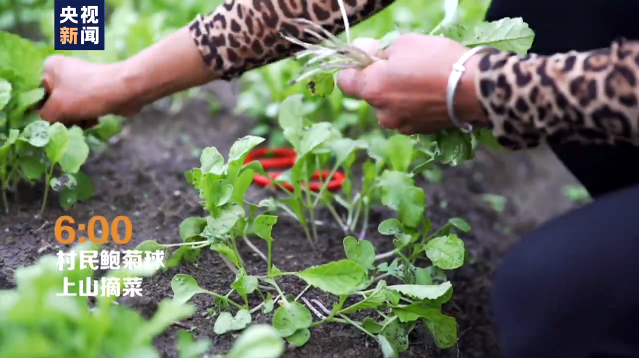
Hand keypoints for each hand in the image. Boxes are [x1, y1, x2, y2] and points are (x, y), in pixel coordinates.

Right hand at [39, 55, 141, 123]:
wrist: (127, 91)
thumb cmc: (88, 94)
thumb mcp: (58, 107)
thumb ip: (42, 117)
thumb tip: (39, 125)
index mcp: (50, 67)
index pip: (33, 92)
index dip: (36, 109)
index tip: (44, 122)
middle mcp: (64, 72)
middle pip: (52, 102)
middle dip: (59, 116)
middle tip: (65, 124)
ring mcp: (80, 82)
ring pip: (68, 109)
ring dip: (74, 120)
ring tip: (83, 121)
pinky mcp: (94, 94)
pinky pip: (82, 110)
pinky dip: (86, 118)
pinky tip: (93, 121)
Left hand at [337, 34, 486, 134]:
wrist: (474, 89)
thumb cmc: (437, 60)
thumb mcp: (404, 44)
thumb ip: (378, 51)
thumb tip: (363, 53)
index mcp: (372, 89)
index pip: (345, 81)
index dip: (353, 67)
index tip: (368, 59)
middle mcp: (381, 113)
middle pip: (370, 94)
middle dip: (381, 80)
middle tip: (404, 65)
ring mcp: (400, 124)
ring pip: (389, 106)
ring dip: (397, 94)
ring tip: (422, 80)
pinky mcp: (417, 131)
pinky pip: (406, 114)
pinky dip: (412, 105)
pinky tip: (430, 93)